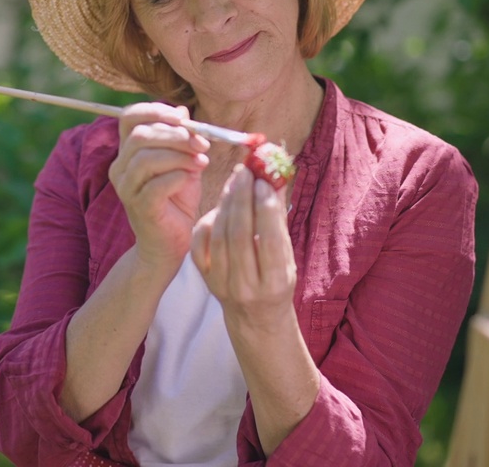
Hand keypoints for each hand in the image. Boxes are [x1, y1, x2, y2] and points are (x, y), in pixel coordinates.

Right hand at [108, 103, 209, 273]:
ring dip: (180, 156)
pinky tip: (191, 179)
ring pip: (147, 158)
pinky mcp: (139, 208)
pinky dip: (179, 177)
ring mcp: (126, 189)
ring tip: (201, 162)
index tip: (183, 118)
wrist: (172, 242)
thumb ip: (181, 137)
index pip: (129, 117)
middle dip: (176, 135)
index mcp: (128, 151)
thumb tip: (182, 109)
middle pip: (141, 136)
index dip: (155, 110)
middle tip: (202, 143)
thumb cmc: (177, 200)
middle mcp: (121, 167)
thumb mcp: (182, 162)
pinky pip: (157, 185)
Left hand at [191, 165, 296, 327]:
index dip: (265, 208)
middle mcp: (246, 286)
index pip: (269, 240)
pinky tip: (220, 205)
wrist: (255, 317)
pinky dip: (209, 220)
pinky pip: (201, 243)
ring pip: (219, 235)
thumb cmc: (276, 281)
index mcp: (274, 282)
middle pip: (240, 234)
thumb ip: (279, 221)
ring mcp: (222, 283)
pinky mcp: (205, 278)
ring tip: (234, 181)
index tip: (264, 182)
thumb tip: (276, 179)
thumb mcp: (287, 257)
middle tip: (245, 172)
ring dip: (226, 203)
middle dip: (242, 198)